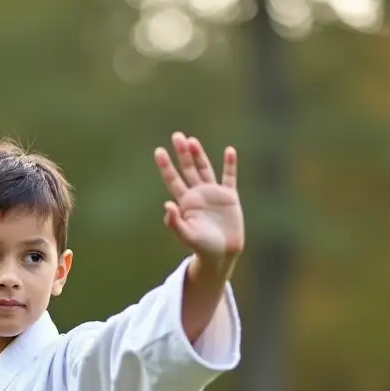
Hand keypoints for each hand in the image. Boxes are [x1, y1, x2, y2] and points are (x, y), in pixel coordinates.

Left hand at [155, 133, 243, 267]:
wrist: (222, 255)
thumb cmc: (202, 248)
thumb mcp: (186, 236)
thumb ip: (175, 223)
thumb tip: (166, 205)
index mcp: (185, 202)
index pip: (173, 180)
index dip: (166, 166)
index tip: (159, 151)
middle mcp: (198, 195)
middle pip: (188, 169)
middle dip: (182, 153)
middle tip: (176, 135)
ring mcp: (214, 194)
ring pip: (205, 169)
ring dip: (199, 155)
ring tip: (192, 140)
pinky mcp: (229, 197)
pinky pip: (229, 178)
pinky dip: (230, 165)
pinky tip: (229, 151)